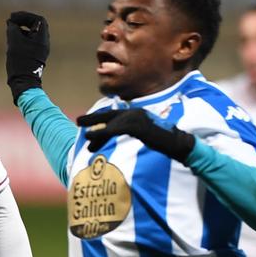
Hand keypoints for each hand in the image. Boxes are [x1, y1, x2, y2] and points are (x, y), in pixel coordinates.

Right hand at [6, 11, 49, 97]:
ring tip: (10, 28)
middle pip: (36, 26)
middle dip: (23, 21)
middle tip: (11, 20)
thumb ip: (13, 29)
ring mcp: (40, 50)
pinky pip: (30, 41)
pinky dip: (22, 37)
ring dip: (22, 29)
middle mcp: (44, 43)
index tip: (14, 17)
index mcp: (42, 38)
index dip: (25, 15)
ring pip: (32, 34)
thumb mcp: (14, 42)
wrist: (24, 82)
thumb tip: (11, 23)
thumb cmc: (20, 61)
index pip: (38, 20)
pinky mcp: (35, 56)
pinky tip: (12, 39)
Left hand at [75, 105, 195, 161]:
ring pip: (111, 123)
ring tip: (84, 135)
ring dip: (96, 129)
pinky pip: (116, 129)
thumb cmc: (164, 141)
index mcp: (136, 113)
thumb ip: (135, 132)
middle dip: (93, 119)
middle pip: (109, 115)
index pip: (114, 115)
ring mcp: (136, 118)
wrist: (177, 143)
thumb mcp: (147, 134)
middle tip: (78, 121)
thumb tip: (122, 139)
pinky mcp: (137, 126)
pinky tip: (92, 137)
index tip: (87, 122)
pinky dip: (103, 133)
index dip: (100, 118)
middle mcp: (135, 112)